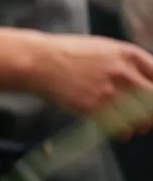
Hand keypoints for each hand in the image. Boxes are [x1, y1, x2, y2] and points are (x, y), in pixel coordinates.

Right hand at [32, 34, 152, 138]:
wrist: (39, 62)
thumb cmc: (68, 53)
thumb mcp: (104, 48)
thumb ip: (128, 62)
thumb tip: (147, 80)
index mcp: (128, 54)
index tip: (152, 101)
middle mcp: (123, 73)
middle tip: (148, 118)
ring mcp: (109, 91)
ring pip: (141, 117)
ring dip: (141, 125)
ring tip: (135, 126)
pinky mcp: (93, 108)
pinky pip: (120, 128)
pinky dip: (124, 132)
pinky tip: (120, 131)